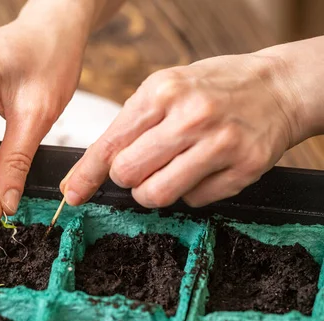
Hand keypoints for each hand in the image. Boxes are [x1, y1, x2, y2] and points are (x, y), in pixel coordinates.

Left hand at [62, 53, 303, 207]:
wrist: (277, 88)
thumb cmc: (212, 89)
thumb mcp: (165, 89)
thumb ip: (128, 127)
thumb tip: (86, 173)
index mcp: (162, 92)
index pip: (110, 145)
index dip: (86, 174)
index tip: (73, 193)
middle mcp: (190, 117)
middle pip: (128, 174)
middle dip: (127, 178)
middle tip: (141, 167)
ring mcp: (220, 144)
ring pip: (157, 194)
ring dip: (152, 192)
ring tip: (168, 172)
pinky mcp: (244, 169)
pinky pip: (194, 201)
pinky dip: (190, 192)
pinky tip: (202, 170)